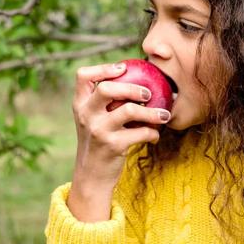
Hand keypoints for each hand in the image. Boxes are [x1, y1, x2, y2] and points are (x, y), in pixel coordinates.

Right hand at [68, 62, 170, 220]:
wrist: (91, 176)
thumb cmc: (98, 142)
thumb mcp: (92, 120)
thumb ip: (103, 102)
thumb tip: (137, 80)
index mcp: (80, 104)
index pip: (83, 76)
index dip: (103, 68)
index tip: (123, 68)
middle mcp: (86, 115)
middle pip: (107, 88)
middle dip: (132, 88)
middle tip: (148, 94)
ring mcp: (99, 130)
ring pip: (129, 110)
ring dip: (151, 112)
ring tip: (164, 115)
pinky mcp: (113, 146)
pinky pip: (141, 132)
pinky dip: (153, 133)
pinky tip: (155, 135)